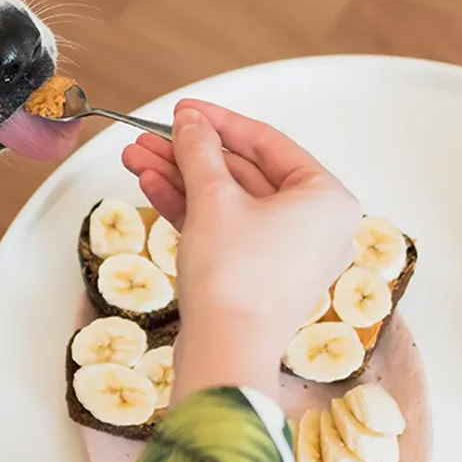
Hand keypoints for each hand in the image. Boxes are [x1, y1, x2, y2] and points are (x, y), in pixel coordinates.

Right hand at [122, 100, 360, 402]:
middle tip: (150, 135)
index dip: (219, 121)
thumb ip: (200, 151)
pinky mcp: (257, 275)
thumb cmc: (236, 277)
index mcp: (326, 198)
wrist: (225, 352)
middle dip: (189, 154)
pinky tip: (150, 186)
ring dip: (180, 178)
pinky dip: (189, 208)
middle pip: (243, 172)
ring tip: (135, 158)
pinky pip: (224, 228)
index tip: (184, 109)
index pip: (268, 143)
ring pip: (228, 201)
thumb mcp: (214, 198)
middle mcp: (314, 225)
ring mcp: (285, 253)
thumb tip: (191, 122)